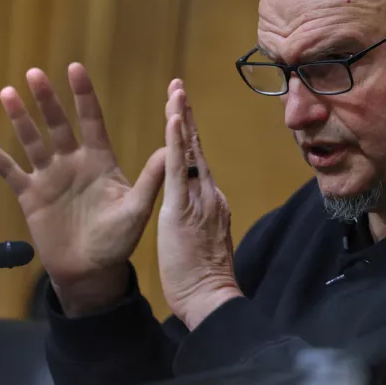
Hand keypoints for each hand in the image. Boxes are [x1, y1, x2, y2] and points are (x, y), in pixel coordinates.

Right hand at [0, 64, 164, 315]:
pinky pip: (9, 171)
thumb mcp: (139, 207)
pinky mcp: (31, 196)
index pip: (91, 120)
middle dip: (47, 99)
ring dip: (19, 118)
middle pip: (58, 124)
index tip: (76, 68)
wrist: (92, 268)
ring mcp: (50, 177)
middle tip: (35, 73)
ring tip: (8, 93)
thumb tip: (170, 148)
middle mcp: (74, 162)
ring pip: (32, 141)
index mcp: (101, 161)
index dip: (83, 95)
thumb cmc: (120, 238)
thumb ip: (151, 178)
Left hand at [158, 80, 241, 329]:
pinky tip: (173, 119)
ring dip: (181, 118)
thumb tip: (199, 208)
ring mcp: (200, 198)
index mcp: (212, 201)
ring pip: (189, 151)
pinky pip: (178, 169)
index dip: (189, 135)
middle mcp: (209, 193)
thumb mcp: (203, 241)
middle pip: (196, 148)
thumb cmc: (204, 278)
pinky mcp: (184, 208)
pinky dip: (175, 142)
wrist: (212, 297)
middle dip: (186, 115)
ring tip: (175, 90)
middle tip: (178, 87)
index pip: (198, 161)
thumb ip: (202, 219)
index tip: (182, 112)